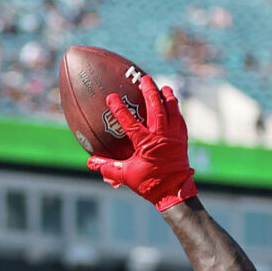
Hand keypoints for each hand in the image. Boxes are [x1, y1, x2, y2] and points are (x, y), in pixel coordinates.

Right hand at [86, 74, 197, 211]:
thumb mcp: (126, 176)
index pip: (130, 122)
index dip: (119, 109)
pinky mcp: (182, 139)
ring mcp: (174, 136)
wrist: (174, 192)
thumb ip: (107, 168)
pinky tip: (173, 104)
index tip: (111, 97)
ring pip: (172, 109)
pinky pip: (180, 119)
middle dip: (150, 91)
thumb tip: (90, 162)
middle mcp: (161, 135)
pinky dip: (175, 109)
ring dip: (167, 96)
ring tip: (163, 86)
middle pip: (156, 107)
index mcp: (146, 143)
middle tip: (145, 78)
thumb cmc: (149, 184)